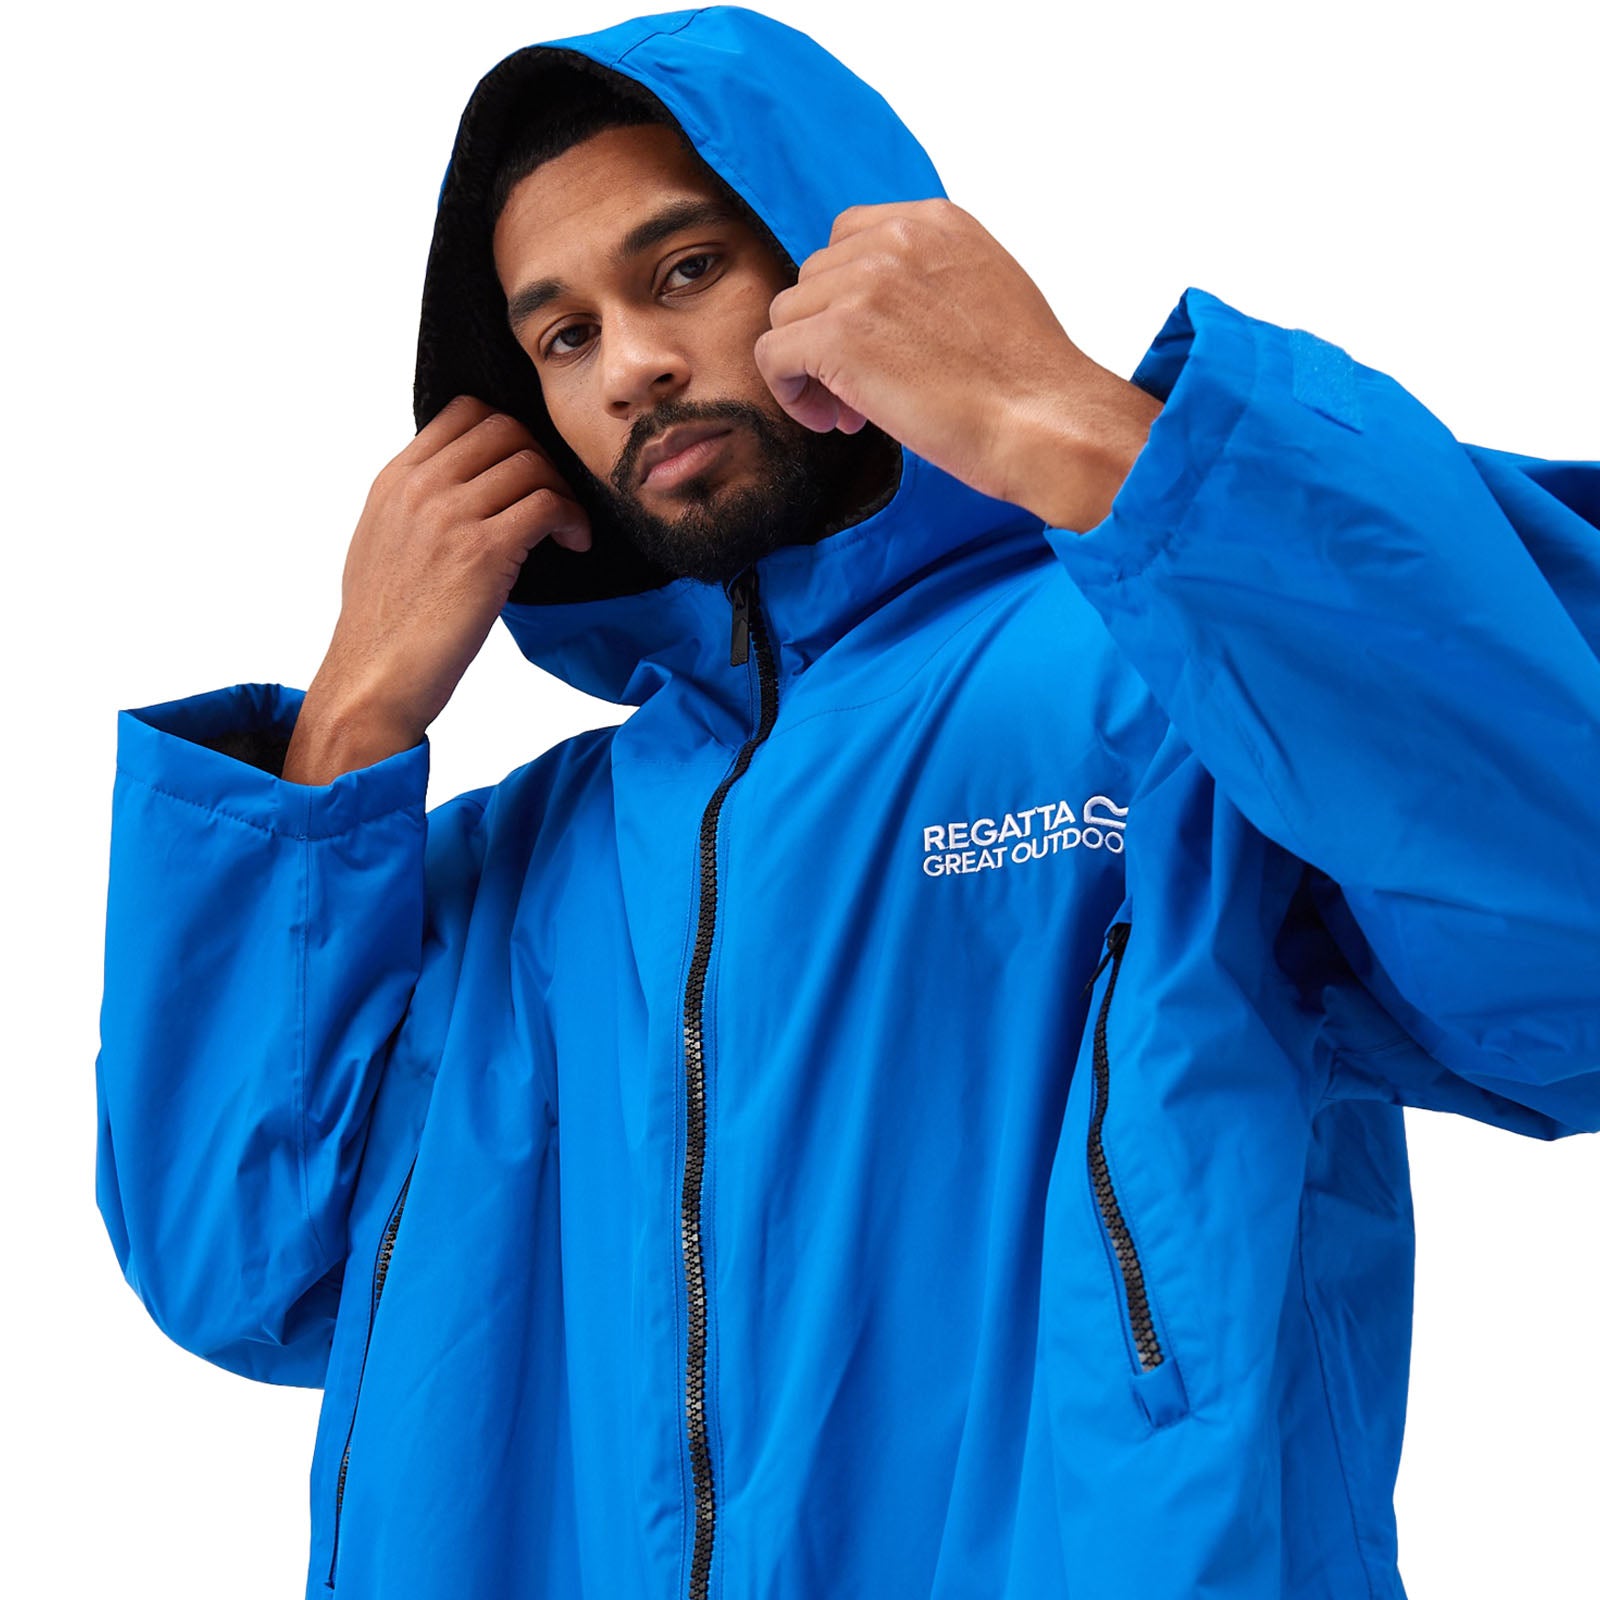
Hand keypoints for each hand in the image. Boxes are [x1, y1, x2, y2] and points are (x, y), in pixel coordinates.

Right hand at [285, 397, 590, 781]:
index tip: (524, 471)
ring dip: (562, 493)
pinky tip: (573, 545)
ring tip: (565, 531)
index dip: (507, 433)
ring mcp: (450, 515)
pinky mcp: (482, 551)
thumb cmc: (384, 626)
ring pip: (531, 464)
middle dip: (541, 459)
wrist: (372, 678)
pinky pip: (547, 505)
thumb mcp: (382, 543)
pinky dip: (572, 521)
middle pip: (504, 428)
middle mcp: (420, 487)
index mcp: (395, 480)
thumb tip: (459, 486)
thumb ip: (416, 504)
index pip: (463, 412)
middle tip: (551, 500)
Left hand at [754, 199, 1159, 529]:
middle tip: (863, 395)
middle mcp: (896, 239)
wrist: (1046, 421)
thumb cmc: (1027, 382)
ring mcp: (864, 284)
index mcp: (935, 222)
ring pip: (786, 317)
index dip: (845, 300)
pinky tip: (831, 421)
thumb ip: (929, 281)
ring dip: (807, 368)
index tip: (874, 349)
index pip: (847, 239)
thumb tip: (875, 314)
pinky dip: (789, 393)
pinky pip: (771, 356)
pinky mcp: (838, 336)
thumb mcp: (986, 292)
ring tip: (850, 413)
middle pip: (811, 281)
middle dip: (826, 337)